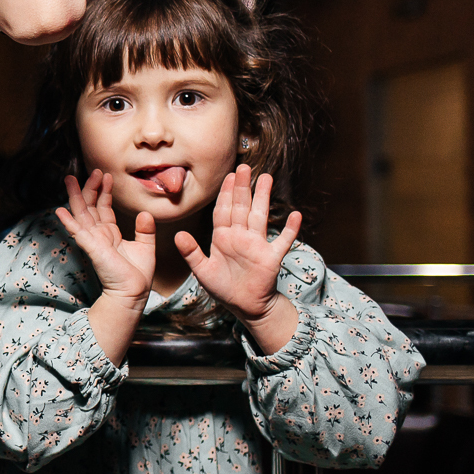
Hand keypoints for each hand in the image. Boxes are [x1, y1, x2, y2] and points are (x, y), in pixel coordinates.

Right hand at [54, 170, 155, 306]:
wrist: (133, 293)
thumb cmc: (137, 275)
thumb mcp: (146, 247)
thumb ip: (145, 230)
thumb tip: (145, 213)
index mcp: (110, 233)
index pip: (103, 207)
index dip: (104, 191)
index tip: (106, 176)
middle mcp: (99, 235)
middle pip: (89, 206)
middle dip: (89, 188)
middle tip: (92, 170)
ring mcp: (93, 241)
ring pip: (81, 214)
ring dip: (75, 196)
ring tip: (69, 180)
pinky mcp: (91, 248)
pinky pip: (78, 232)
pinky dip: (69, 221)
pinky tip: (60, 210)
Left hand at [174, 165, 303, 321]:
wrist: (245, 307)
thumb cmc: (223, 288)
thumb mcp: (202, 271)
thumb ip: (191, 252)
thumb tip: (177, 235)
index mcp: (223, 238)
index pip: (223, 210)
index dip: (225, 194)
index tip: (228, 176)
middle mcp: (240, 237)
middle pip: (241, 207)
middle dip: (242, 187)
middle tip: (244, 167)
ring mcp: (257, 245)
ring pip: (260, 216)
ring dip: (263, 197)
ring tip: (266, 178)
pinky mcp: (271, 257)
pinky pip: (282, 241)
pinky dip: (290, 229)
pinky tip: (296, 215)